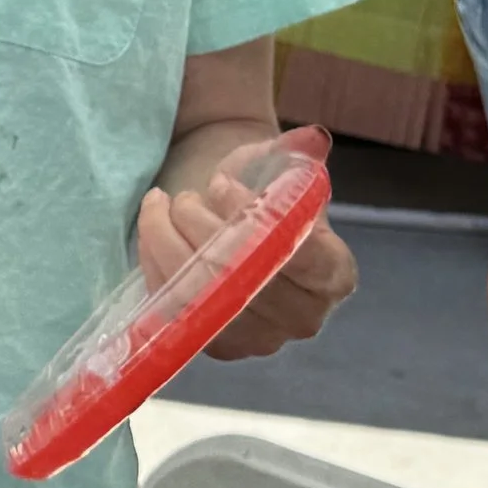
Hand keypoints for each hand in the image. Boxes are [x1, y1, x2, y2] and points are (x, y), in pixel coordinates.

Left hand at [132, 162, 357, 360]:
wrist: (229, 215)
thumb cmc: (260, 188)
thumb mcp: (281, 163)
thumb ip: (298, 154)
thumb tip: (314, 140)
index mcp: (335, 273)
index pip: (300, 253)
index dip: (253, 217)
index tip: (218, 184)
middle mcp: (304, 317)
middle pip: (243, 277)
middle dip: (200, 228)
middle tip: (184, 196)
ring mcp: (260, 340)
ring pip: (202, 295)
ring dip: (168, 241)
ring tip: (161, 205)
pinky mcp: (215, 348)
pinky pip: (174, 307)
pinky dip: (155, 263)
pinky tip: (152, 230)